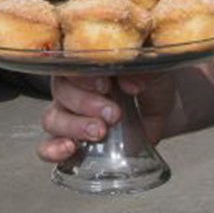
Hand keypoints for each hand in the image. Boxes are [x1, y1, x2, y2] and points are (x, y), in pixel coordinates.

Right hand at [36, 71, 174, 164]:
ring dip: (74, 126)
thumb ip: (141, 71)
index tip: (106, 85)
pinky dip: (53, 149)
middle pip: (61, 92)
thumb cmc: (152, 84)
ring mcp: (67, 116)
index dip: (85, 77)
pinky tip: (69, 149)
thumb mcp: (153, 71)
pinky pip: (48, 146)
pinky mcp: (71, 142)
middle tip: (112, 114)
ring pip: (52, 118)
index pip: (72, 64)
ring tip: (99, 132)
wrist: (165, 110)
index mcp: (86, 63)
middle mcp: (71, 87)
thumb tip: (130, 82)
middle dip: (86, 104)